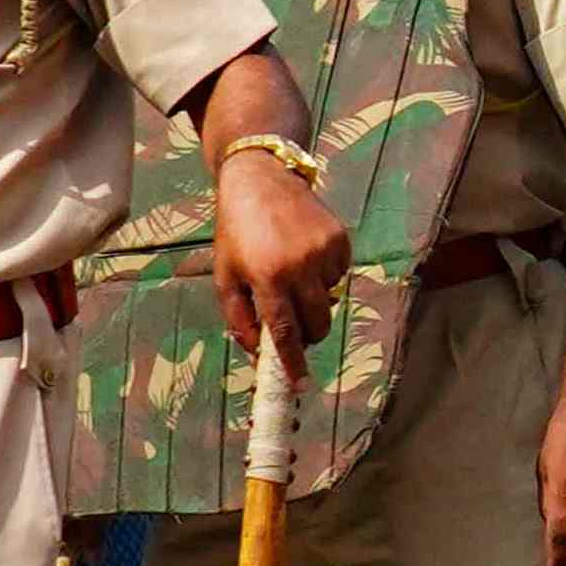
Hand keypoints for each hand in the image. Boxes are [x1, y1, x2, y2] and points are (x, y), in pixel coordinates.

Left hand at [210, 149, 351, 366]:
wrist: (261, 181)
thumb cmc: (237, 232)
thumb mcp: (224, 275)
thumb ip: (238, 317)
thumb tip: (258, 353)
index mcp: (267, 276)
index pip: (284, 331)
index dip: (293, 361)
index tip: (299, 384)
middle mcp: (300, 266)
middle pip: (317, 323)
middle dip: (307, 335)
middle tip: (294, 328)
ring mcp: (324, 252)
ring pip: (330, 300)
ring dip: (314, 301)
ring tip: (293, 278)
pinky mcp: (341, 240)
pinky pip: (339, 276)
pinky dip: (325, 278)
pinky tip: (306, 259)